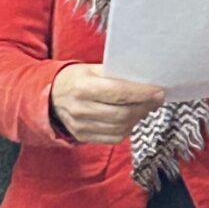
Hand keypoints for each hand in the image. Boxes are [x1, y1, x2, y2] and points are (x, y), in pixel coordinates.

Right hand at [49, 65, 163, 142]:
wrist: (50, 98)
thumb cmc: (75, 80)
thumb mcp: (91, 69)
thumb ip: (116, 74)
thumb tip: (144, 79)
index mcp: (82, 87)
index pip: (119, 93)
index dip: (142, 94)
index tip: (158, 92)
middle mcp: (80, 108)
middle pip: (122, 113)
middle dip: (145, 107)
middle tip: (157, 100)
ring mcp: (81, 125)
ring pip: (120, 128)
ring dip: (138, 118)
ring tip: (146, 108)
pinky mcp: (83, 136)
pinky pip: (113, 138)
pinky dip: (127, 129)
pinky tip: (131, 119)